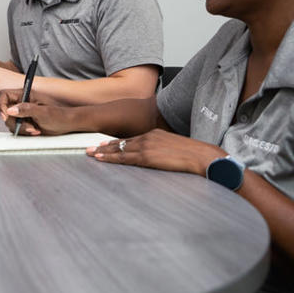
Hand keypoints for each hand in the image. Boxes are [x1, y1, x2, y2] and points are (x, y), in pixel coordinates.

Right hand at [0, 89, 75, 135]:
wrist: (68, 123)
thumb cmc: (59, 114)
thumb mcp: (42, 112)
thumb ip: (26, 109)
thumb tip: (10, 110)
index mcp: (25, 94)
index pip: (5, 95)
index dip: (2, 105)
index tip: (6, 115)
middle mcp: (22, 102)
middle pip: (6, 111)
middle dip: (15, 122)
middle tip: (27, 126)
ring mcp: (23, 112)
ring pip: (11, 121)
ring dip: (21, 128)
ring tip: (34, 129)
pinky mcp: (25, 121)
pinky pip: (17, 127)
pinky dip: (24, 131)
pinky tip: (35, 131)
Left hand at [86, 129, 223, 175]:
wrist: (203, 156)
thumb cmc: (194, 156)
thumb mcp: (174, 148)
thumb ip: (162, 151)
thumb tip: (158, 158)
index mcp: (155, 134)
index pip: (130, 138)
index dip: (116, 142)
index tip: (105, 144)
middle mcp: (148, 137)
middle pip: (121, 141)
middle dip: (104, 145)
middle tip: (90, 148)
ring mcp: (146, 146)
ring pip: (119, 149)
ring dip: (103, 152)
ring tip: (90, 153)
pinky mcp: (147, 156)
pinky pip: (124, 158)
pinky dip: (110, 158)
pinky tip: (101, 159)